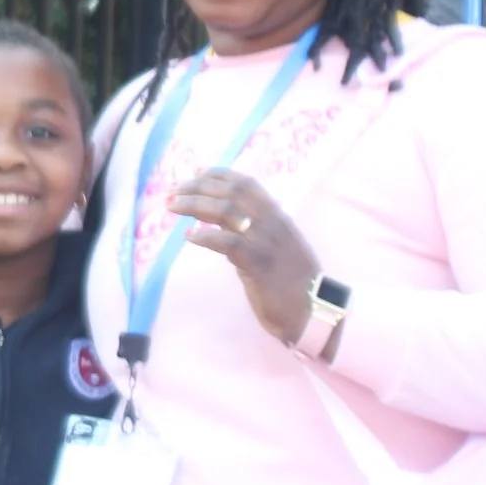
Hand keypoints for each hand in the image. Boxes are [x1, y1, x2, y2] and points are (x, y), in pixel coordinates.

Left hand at [170, 168, 323, 346]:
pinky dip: (206, 236)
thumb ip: (251, 231)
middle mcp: (272, 222)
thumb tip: (219, 220)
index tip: (194, 174)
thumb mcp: (273, 246)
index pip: (246, 183)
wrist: (313, 311)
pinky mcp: (259, 264)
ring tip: (172, 207)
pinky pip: (228, 243)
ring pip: (226, 211)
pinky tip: (189, 236)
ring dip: (194, 205)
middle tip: (172, 190)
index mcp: (276, 215)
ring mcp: (266, 242)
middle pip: (231, 192)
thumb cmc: (290, 282)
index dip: (217, 175)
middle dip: (198, 186)